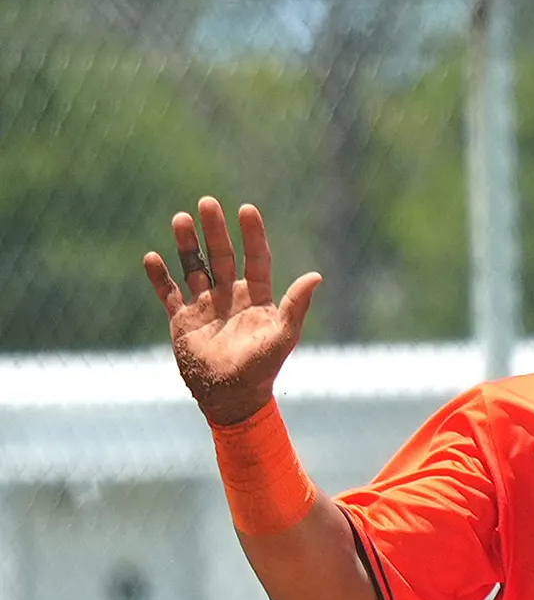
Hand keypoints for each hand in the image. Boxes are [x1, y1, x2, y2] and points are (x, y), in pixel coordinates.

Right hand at [143, 196, 321, 425]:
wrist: (230, 398)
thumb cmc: (261, 368)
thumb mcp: (283, 335)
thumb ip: (296, 305)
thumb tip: (316, 276)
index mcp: (257, 298)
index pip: (257, 258)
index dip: (252, 234)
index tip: (246, 209)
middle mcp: (231, 296)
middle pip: (222, 255)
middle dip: (215, 230)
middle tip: (207, 202)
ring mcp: (205, 306)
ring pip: (195, 267)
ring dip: (187, 244)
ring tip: (180, 218)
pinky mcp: (182, 320)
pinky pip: (168, 293)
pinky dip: (159, 277)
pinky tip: (152, 257)